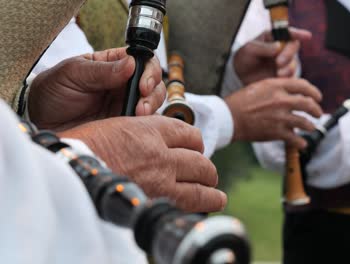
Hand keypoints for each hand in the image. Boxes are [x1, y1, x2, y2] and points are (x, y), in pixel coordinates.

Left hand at [29, 47, 164, 130]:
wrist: (41, 123)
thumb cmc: (53, 92)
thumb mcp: (72, 74)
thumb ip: (101, 70)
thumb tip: (131, 63)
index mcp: (113, 64)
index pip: (143, 60)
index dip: (149, 70)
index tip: (142, 84)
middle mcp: (124, 84)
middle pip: (154, 82)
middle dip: (153, 93)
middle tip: (141, 105)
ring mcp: (126, 104)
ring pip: (154, 102)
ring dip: (151, 107)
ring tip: (139, 115)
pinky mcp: (126, 125)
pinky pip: (146, 123)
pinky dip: (148, 124)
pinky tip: (138, 127)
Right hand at [59, 115, 226, 212]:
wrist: (68, 170)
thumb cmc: (87, 147)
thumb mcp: (120, 126)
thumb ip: (147, 132)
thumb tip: (166, 143)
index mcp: (151, 129)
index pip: (190, 135)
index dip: (197, 144)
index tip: (197, 150)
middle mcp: (161, 152)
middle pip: (201, 160)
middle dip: (208, 170)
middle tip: (209, 175)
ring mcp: (161, 178)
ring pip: (202, 183)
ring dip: (212, 190)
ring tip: (216, 196)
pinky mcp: (156, 199)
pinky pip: (190, 203)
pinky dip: (203, 204)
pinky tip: (208, 205)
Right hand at [225, 78, 322, 148]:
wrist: (229, 118)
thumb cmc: (240, 102)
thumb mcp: (259, 86)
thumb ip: (276, 88)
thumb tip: (290, 93)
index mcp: (276, 86)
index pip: (303, 85)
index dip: (314, 91)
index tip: (317, 97)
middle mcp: (281, 100)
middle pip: (308, 103)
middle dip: (316, 109)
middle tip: (318, 113)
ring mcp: (280, 117)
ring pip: (305, 122)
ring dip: (311, 126)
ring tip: (311, 127)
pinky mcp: (277, 132)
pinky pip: (295, 138)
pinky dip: (300, 142)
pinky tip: (302, 143)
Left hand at [234, 27, 311, 84]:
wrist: (240, 77)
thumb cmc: (244, 58)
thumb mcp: (248, 49)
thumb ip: (262, 47)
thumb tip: (278, 46)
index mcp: (274, 38)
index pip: (289, 33)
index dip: (299, 33)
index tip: (307, 36)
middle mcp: (282, 49)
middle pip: (294, 48)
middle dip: (288, 55)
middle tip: (278, 63)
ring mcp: (284, 64)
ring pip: (293, 64)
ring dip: (288, 69)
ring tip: (277, 74)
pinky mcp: (284, 77)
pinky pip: (292, 78)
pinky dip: (288, 80)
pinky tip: (280, 81)